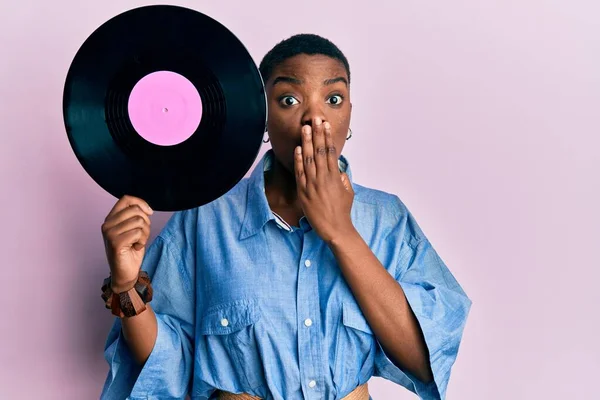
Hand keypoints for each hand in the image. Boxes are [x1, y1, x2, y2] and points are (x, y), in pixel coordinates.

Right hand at [101, 195, 153, 291]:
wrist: (125, 273)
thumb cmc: (131, 251)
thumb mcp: (132, 230)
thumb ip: (134, 217)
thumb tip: (146, 208)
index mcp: (110, 219)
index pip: (126, 199)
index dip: (141, 203)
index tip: (149, 213)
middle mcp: (107, 224)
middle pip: (135, 210)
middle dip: (146, 222)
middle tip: (143, 234)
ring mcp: (109, 233)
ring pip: (139, 221)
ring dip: (146, 233)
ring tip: (139, 242)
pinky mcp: (115, 243)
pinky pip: (138, 233)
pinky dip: (143, 241)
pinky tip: (136, 247)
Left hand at [294, 117, 354, 242]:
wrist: (334, 228)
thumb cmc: (342, 211)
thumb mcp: (348, 192)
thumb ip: (343, 179)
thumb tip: (339, 170)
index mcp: (335, 176)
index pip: (330, 152)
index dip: (327, 137)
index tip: (326, 126)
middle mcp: (323, 177)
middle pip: (319, 151)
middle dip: (317, 134)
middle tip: (315, 120)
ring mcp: (312, 184)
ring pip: (308, 158)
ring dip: (306, 142)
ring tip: (305, 128)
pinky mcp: (303, 191)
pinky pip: (300, 172)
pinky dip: (298, 160)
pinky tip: (297, 149)